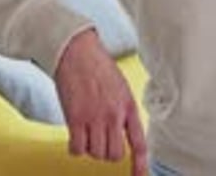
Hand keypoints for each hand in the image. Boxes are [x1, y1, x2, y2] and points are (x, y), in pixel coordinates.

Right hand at [54, 27, 147, 175]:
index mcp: (128, 105)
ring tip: (86, 132)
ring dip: (90, 148)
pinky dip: (75, 147)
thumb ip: (122, 108)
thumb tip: (121, 130)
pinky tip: (75, 135)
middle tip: (100, 140)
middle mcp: (114, 114)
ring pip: (96, 153)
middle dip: (107, 152)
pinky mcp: (76, 118)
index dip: (141, 164)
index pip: (139, 141)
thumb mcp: (120, 85)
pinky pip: (78, 148)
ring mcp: (95, 117)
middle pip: (114, 154)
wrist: (76, 50)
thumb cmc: (96, 64)